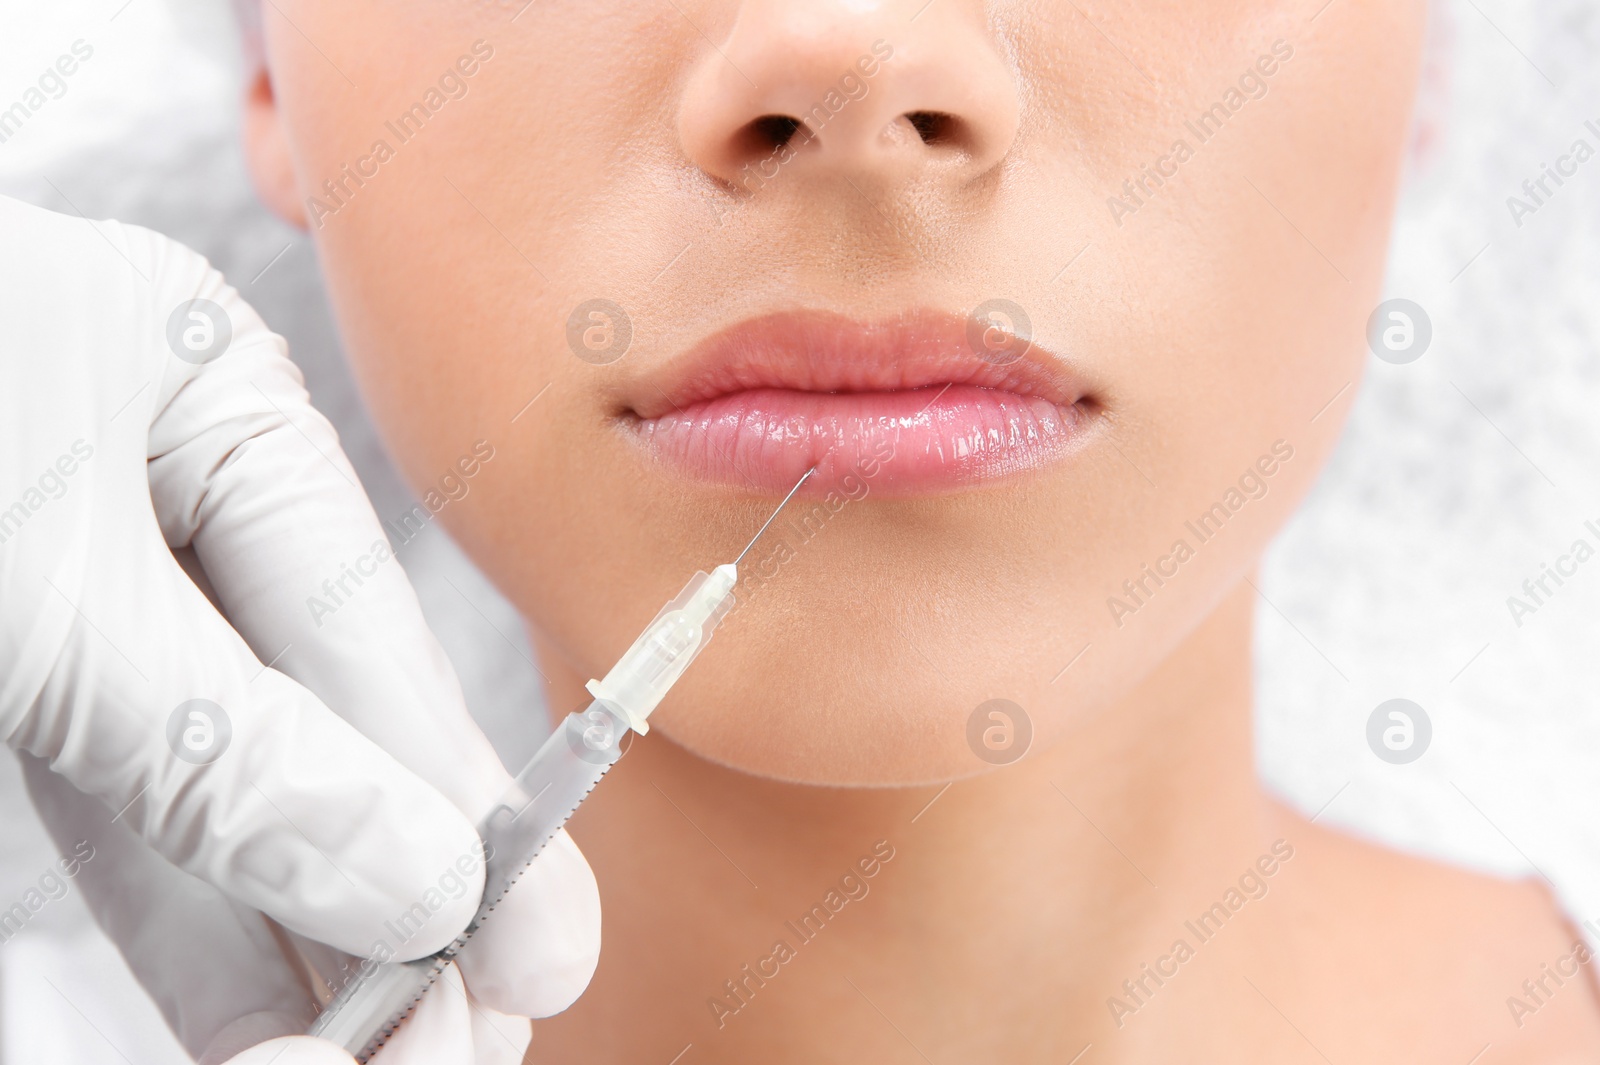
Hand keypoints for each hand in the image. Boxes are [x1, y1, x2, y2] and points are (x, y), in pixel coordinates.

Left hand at [0, 196, 598, 1061]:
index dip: (457, 797)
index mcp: (208, 400)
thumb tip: (422, 880)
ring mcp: (77, 589)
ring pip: (214, 784)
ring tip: (383, 1050)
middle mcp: (161, 493)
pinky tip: (257, 1018)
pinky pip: (109, 812)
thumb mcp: (45, 584)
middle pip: (314, 715)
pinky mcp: (1, 677)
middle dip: (394, 883)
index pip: (367, 628)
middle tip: (472, 1034)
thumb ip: (227, 741)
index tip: (537, 947)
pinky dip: (176, 917)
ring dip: (293, 929)